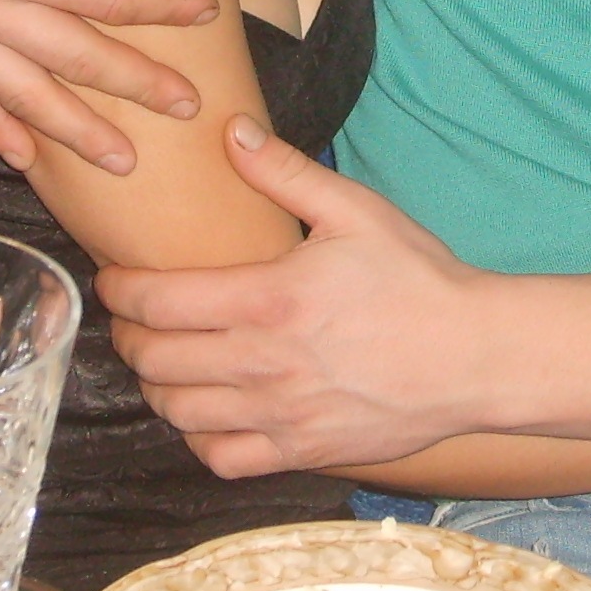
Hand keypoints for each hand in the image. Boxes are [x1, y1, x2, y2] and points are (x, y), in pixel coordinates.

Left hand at [99, 117, 491, 474]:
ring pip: (179, 413)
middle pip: (156, 361)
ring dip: (158, 387)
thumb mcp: (357, 210)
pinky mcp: (302, 452)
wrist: (476, 356)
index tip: (114, 280)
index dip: (120, 291)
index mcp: (271, 298)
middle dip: (129, 338)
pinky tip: (207, 413)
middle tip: (134, 321)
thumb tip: (232, 131)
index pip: (159, 302)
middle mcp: (265, 363)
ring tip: (165, 362)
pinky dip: (199, 439)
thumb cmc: (419, 279)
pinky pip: (221, 460)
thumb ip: (286, 172)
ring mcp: (281, 415)